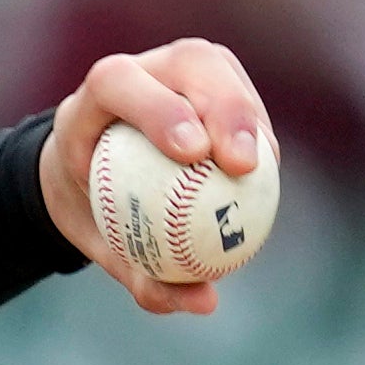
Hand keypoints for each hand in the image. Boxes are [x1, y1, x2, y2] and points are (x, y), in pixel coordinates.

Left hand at [39, 38, 273, 318]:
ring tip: (266, 169)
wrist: (95, 174)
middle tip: (243, 165)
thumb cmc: (97, 212)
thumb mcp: (106, 248)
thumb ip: (144, 275)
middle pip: (189, 63)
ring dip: (250, 117)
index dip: (157, 110)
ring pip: (222, 72)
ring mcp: (182, 66)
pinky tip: (269, 175)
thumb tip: (204, 301)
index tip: (192, 153)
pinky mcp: (216, 77)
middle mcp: (143, 68)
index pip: (118, 84)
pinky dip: (259, 134)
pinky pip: (244, 98)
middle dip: (224, 108)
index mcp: (95, 96)